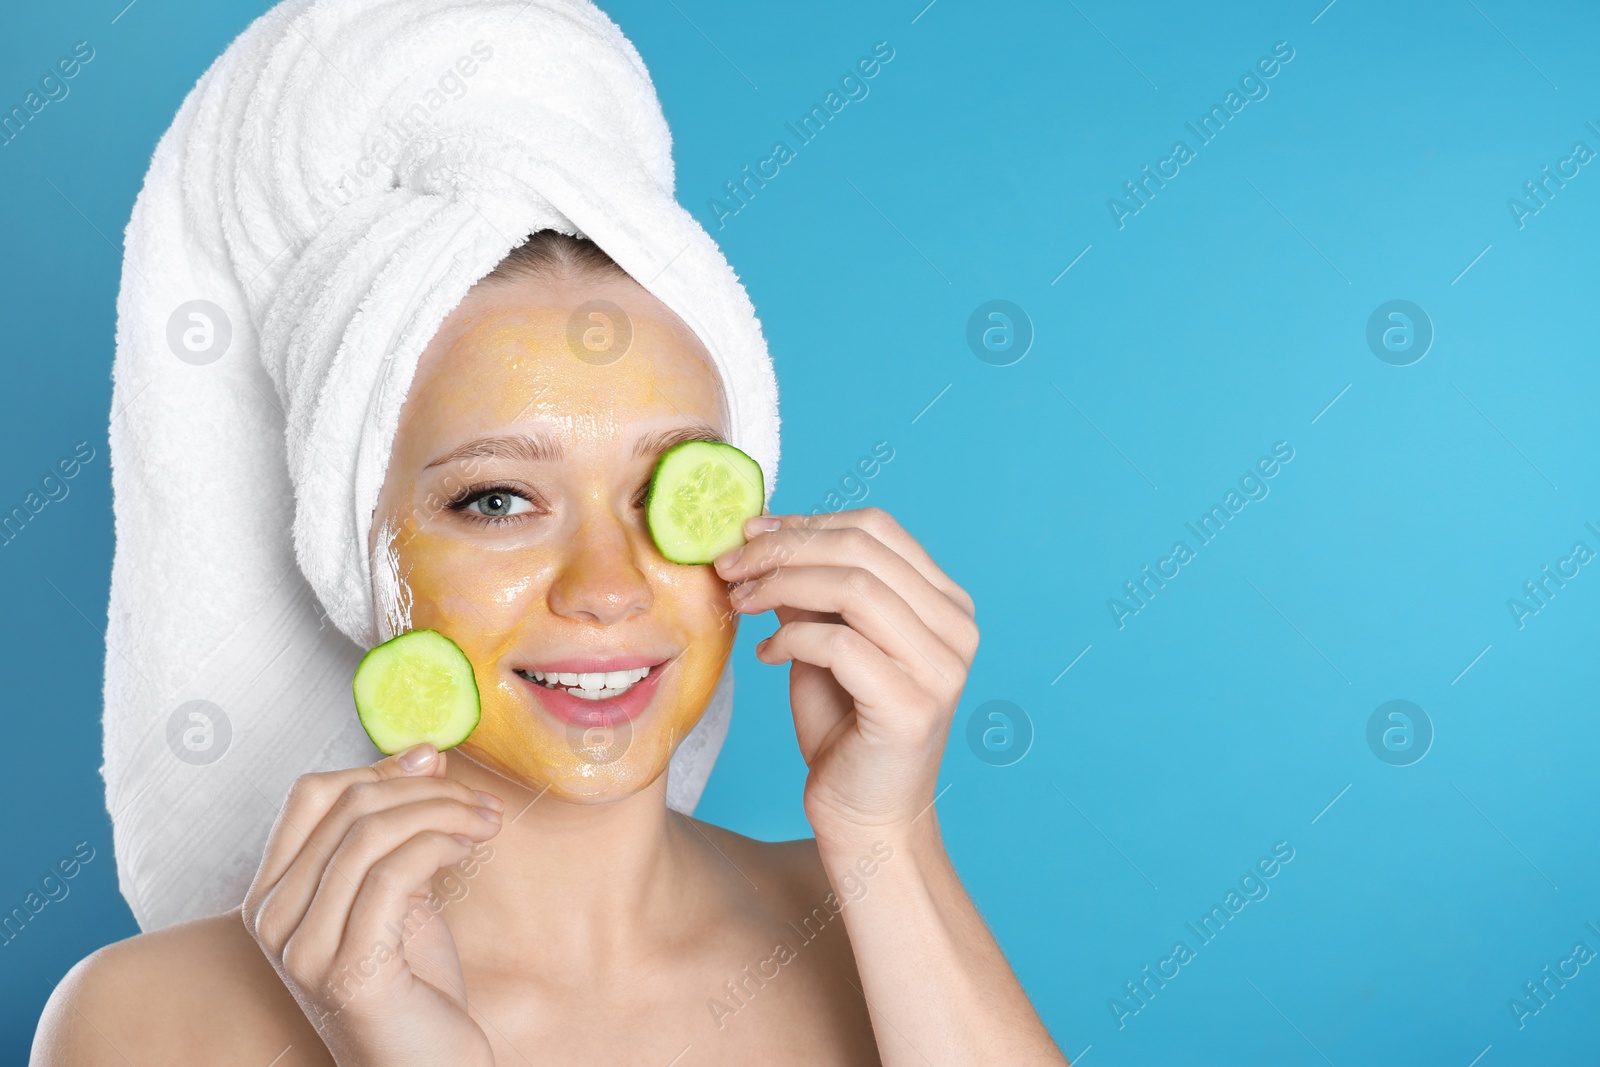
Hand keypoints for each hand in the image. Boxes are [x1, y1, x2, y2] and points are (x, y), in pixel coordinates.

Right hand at [241, 744, 503, 1066]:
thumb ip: (396, 831)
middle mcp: (273, 921)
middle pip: (347, 808)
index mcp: (274, 894)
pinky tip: (469, 849)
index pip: (310, 795)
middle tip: (480, 801)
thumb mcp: (396, 893)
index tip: (434, 760)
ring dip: (443, 813)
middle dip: (425, 789)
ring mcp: (303, 950)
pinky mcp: (346, 973)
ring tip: (486, 823)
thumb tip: (424, 754)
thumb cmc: (411, 985)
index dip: (377, 768)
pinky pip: (393, 876)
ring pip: (370, 835)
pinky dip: (438, 845)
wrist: (424, 1066)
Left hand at [714, 507, 978, 851]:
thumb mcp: (828, 643)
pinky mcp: (912, 706)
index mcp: (945, 603)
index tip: (750, 532)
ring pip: (853, 588)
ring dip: (780, 585)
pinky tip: (766, 655)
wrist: (866, 817)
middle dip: (784, 548)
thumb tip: (767, 535)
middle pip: (862, 549)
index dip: (807, 521)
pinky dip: (790, 639)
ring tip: (741, 602)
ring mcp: (942, 668)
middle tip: (730, 565)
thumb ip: (815, 592)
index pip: (877, 529)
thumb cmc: (846, 729)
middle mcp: (956, 629)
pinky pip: (839, 644)